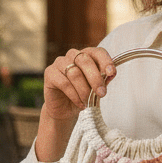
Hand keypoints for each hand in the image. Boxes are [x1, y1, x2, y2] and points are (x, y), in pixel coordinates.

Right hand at [33, 47, 115, 162]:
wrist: (65, 110)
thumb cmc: (82, 95)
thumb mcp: (96, 88)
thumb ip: (103, 79)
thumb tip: (111, 74)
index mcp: (86, 55)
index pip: (97, 52)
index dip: (105, 61)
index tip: (112, 73)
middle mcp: (72, 55)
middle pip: (84, 60)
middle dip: (95, 78)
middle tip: (102, 93)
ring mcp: (59, 62)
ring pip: (74, 73)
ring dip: (84, 90)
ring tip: (88, 101)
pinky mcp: (49, 73)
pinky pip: (64, 83)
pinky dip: (75, 96)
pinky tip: (80, 104)